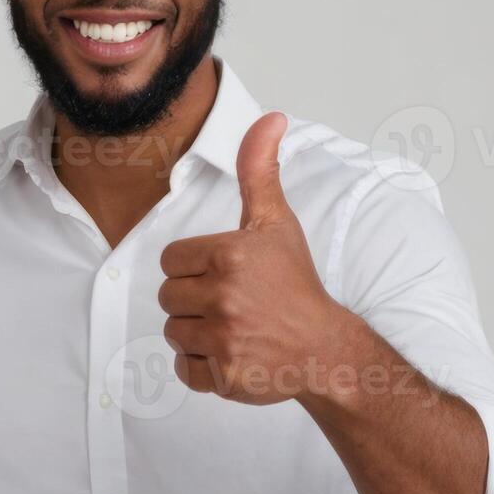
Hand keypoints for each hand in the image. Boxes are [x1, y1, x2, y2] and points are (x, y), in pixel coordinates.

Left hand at [156, 112, 356, 403]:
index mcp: (228, 255)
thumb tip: (269, 118)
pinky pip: (184, 369)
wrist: (326, 348)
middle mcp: (224, 296)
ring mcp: (225, 339)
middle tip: (233, 303)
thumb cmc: (296, 283)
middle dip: (193, 301)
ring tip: (234, 328)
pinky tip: (232, 354)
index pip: (170, 261)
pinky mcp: (225, 376)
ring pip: (174, 333)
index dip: (193, 269)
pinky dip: (202, 367)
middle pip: (167, 297)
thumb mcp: (275, 222)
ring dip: (197, 333)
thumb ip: (258, 170)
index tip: (225, 275)